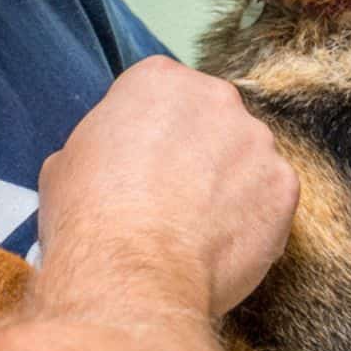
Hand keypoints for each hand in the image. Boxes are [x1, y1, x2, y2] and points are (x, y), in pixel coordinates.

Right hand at [36, 56, 298, 316]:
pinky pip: (270, 200)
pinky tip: (221, 247)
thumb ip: (102, 144)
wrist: (130, 272)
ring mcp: (256, 139)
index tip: (143, 162)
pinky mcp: (284, 186)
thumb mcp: (66, 162)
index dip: (152, 132)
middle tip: (173, 196)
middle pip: (211, 119)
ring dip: (229, 186)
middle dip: (198, 152)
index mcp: (158, 79)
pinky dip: (253, 221)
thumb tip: (108, 162)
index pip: (162, 93)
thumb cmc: (88, 215)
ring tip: (197, 230)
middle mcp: (215, 96)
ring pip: (246, 159)